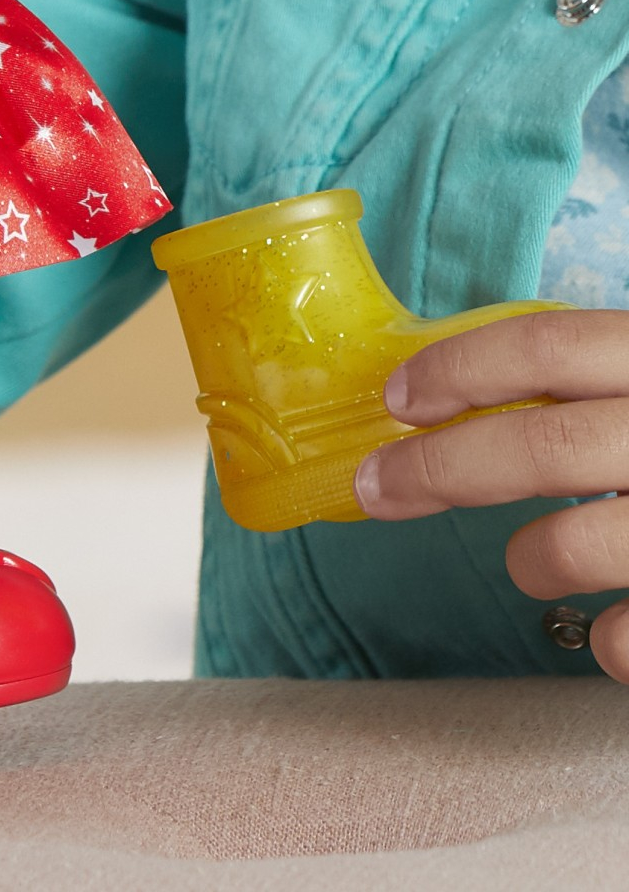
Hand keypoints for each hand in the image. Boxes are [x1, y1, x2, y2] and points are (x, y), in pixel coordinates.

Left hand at [355, 309, 628, 679]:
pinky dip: (606, 641)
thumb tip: (451, 395)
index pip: (550, 342)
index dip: (460, 368)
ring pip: (577, 543)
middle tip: (379, 488)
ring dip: (531, 559)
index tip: (398, 397)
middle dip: (440, 469)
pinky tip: (613, 628)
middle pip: (543, 443)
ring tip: (531, 566)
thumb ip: (593, 385)